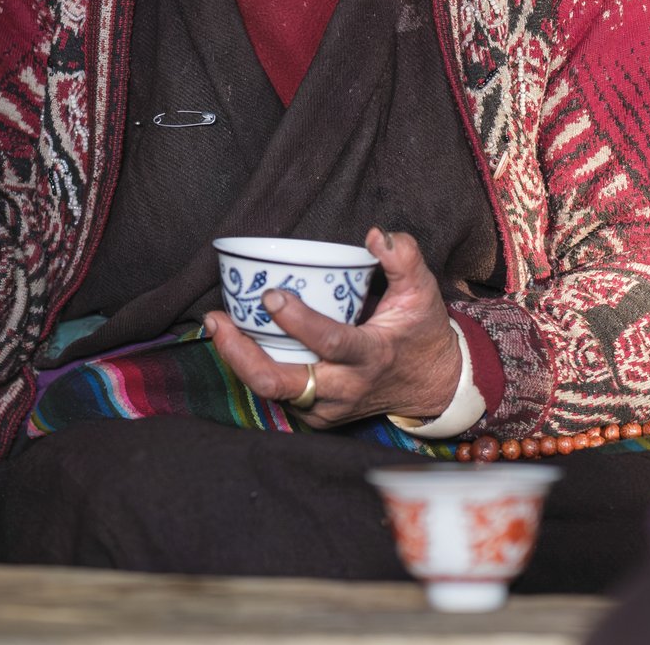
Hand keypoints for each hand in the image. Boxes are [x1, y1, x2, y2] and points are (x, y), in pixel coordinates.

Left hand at [205, 229, 461, 427]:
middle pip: (281, 382)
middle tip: (218, 319)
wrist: (431, 385)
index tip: (272, 296)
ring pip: (272, 392)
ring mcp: (328, 408)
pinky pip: (278, 396)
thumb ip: (403, 257)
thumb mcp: (422, 292)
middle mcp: (345, 388)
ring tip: (219, 325)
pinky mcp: (317, 416)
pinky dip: (255, 369)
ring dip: (239, 360)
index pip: (330, 343)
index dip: (298, 322)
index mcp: (371, 356)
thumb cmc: (420, 333)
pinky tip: (239, 342)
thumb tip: (375, 234)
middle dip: (241, 354)